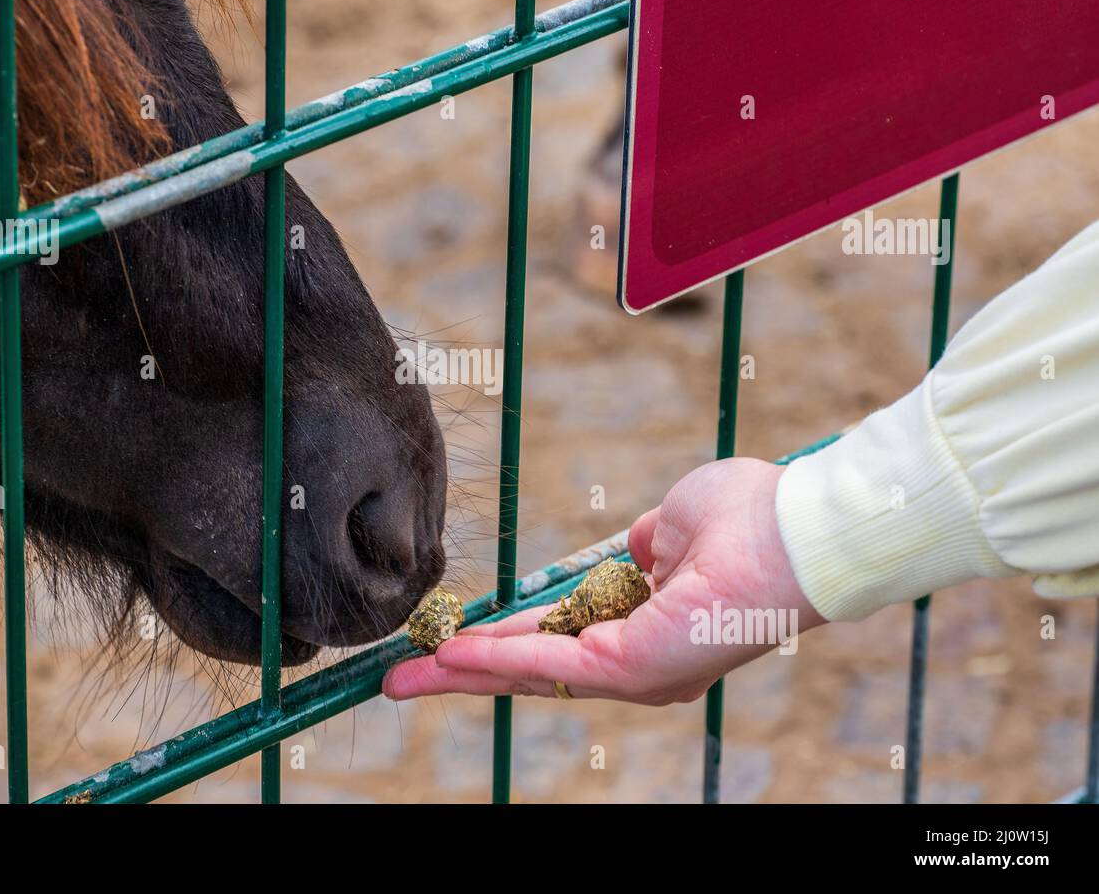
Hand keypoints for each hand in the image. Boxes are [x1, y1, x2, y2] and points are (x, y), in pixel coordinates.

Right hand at [382, 458, 825, 705]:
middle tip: (402, 681)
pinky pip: (552, 661)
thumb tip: (633, 552)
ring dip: (466, 672)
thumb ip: (642, 547)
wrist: (797, 527)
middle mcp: (640, 666)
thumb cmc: (750, 518)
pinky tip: (453, 655)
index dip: (500, 644)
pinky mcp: (636, 668)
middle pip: (533, 671)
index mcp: (648, 631)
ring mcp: (638, 672)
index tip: (449, 644)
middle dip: (463, 676)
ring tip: (409, 674)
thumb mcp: (673, 526)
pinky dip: (499, 657)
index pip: (557, 642)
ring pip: (532, 674)